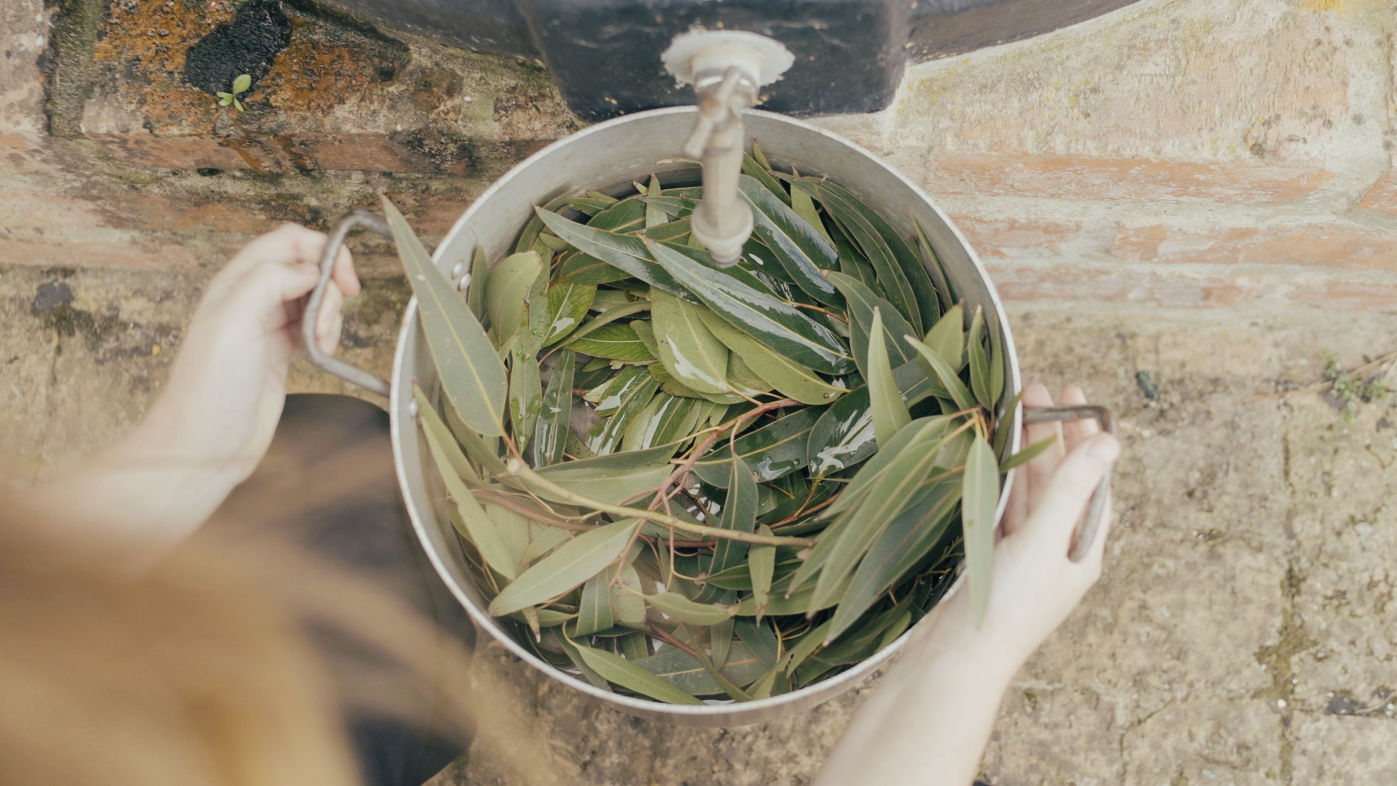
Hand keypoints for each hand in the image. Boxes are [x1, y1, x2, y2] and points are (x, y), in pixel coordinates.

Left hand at [145, 224, 358, 483]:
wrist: (207, 442)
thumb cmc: (210, 385)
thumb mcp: (235, 319)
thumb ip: (270, 280)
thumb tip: (310, 269)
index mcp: (237, 282)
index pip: (288, 241)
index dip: (321, 250)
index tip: (343, 278)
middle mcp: (253, 299)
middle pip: (308, 268)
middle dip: (330, 288)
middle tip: (330, 318)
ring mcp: (268, 327)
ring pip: (315, 299)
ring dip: (330, 315)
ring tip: (320, 343)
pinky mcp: (281, 353)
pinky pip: (315, 328)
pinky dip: (327, 335)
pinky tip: (319, 353)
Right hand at [911, 382, 1119, 675]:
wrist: (957, 658)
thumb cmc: (1009, 605)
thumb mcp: (1044, 541)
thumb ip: (1071, 489)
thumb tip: (1109, 442)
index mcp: (1082, 550)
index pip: (1094, 481)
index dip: (1086, 438)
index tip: (1075, 397)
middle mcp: (1057, 551)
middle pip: (1061, 481)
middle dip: (1051, 436)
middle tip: (1038, 390)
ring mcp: (1023, 555)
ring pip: (1029, 491)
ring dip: (1025, 452)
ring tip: (1014, 409)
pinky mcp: (991, 558)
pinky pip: (1002, 507)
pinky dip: (1000, 478)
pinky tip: (991, 454)